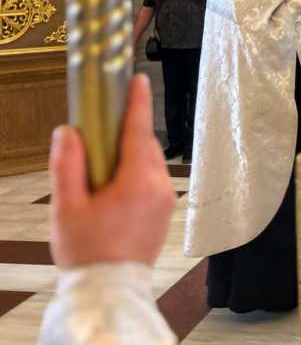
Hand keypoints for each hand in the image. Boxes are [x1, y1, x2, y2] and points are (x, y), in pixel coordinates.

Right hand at [49, 75, 175, 267]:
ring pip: (149, 161)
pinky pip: (152, 178)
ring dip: (129, 155)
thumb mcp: (67, 207)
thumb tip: (69, 132)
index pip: (138, 130)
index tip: (139, 79)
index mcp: (136, 181)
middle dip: (125, 133)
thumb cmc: (87, 251)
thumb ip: (67, 165)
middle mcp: (159, 186)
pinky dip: (136, 173)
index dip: (137, 102)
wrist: (110, 289)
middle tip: (100, 130)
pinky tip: (114, 186)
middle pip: (144, 144)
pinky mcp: (165, 209)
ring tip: (101, 169)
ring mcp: (165, 198)